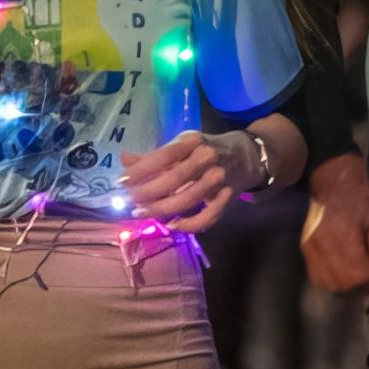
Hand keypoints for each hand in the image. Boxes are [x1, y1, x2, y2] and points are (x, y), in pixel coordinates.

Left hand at [120, 127, 258, 228]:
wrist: (246, 155)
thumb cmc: (205, 150)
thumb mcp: (181, 145)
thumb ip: (154, 156)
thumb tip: (125, 160)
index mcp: (193, 142)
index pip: (164, 156)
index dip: (142, 170)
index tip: (122, 181)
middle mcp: (207, 159)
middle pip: (174, 179)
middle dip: (147, 193)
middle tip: (129, 202)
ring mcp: (219, 179)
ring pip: (187, 199)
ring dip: (162, 210)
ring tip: (142, 213)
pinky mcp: (227, 198)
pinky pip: (208, 216)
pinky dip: (190, 224)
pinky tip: (173, 225)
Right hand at [299, 150, 368, 297]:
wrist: (334, 183)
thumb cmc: (362, 202)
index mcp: (346, 236)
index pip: (360, 276)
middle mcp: (324, 245)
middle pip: (344, 283)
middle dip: (358, 281)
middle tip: (364, 264)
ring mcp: (311, 248)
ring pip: (329, 284)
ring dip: (343, 281)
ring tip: (350, 265)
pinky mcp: (304, 249)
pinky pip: (317, 278)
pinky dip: (330, 278)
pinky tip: (338, 265)